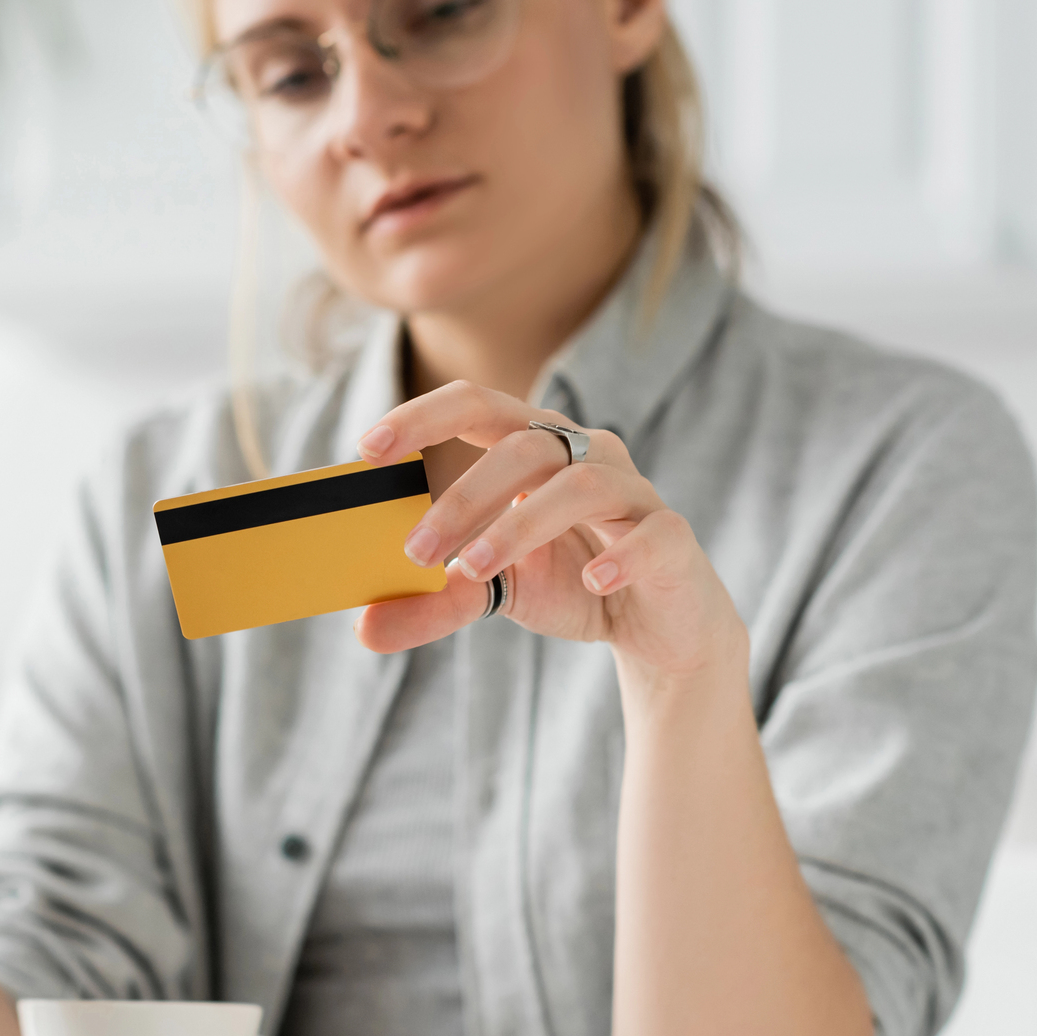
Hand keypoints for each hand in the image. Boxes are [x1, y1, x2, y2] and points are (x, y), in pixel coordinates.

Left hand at [352, 381, 745, 679]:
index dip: (423, 416)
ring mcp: (634, 493)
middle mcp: (586, 455)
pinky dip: (621, 556)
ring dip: (519, 525)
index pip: (476, 406)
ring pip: (580, 483)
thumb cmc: (575, 585)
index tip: (367, 449)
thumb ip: (434, 602)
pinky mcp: (673, 539)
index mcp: (536, 448)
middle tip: (415, 551)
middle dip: (463, 496)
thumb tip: (363, 629)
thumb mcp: (495, 593)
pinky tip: (594, 582)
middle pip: (524, 442)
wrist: (658, 629)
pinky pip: (651, 535)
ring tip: (473, 571)